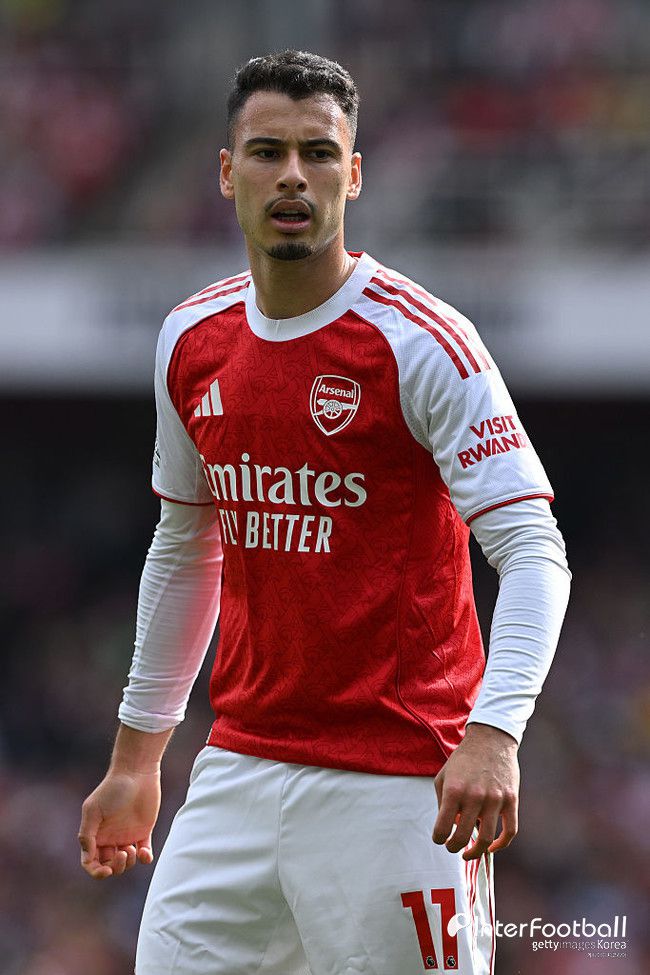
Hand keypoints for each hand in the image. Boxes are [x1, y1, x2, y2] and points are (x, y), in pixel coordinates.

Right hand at [78, 769, 160, 878]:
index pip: (91, 862)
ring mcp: (127, 835)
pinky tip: (144, 853)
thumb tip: (87, 858)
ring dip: (128, 862)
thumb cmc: (113, 789)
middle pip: (109, 865)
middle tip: (122, 853)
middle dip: (115, 867)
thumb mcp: (93, 810)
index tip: (106, 871)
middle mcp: (110, 837)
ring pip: (126, 862)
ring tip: (131, 849)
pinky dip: (145, 858)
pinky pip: (144, 853)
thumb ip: (86, 834)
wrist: (137, 772)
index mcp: (95, 834)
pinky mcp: (143, 831)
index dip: (96, 871)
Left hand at [432, 722, 518, 860]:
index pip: (442, 828)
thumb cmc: (463, 759)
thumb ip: (443, 803)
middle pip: (463, 837)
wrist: (490, 739)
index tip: (440, 838)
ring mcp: (495, 799)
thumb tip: (451, 827)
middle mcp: (474, 796)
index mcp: (454, 790)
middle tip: (452, 847)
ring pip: (487, 839)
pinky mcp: (511, 800)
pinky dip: (501, 845)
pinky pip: (510, 831)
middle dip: (454, 847)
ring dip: (476, 852)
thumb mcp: (444, 776)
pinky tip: (491, 847)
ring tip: (469, 852)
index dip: (439, 839)